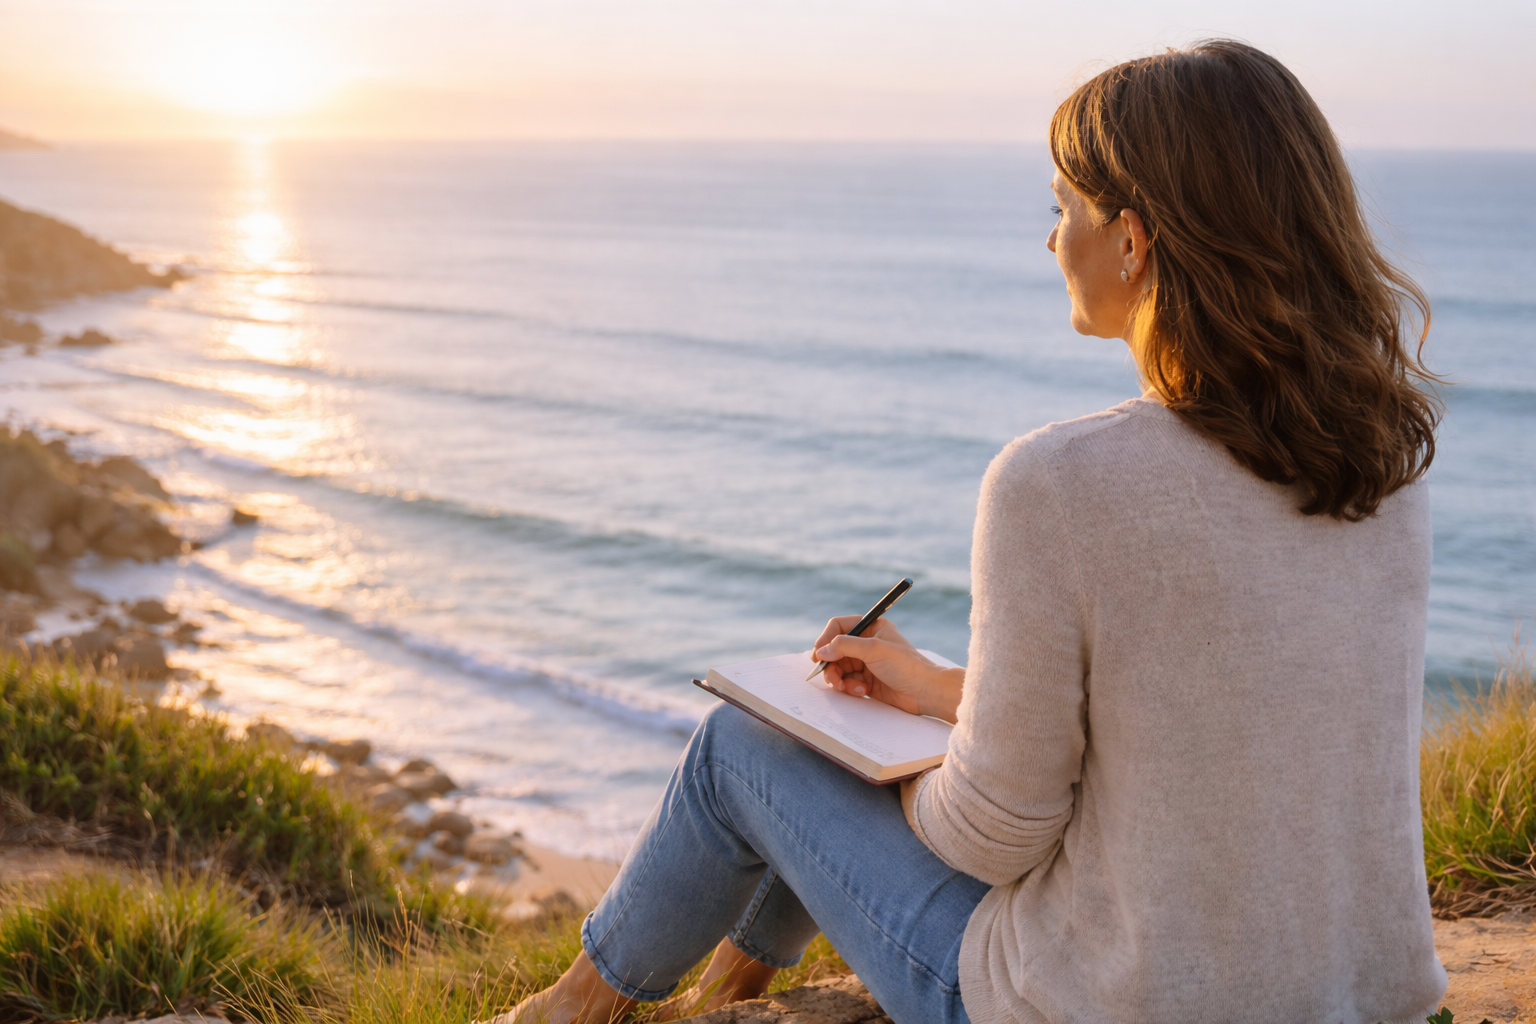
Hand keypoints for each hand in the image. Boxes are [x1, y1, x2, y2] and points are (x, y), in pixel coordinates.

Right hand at [810, 615, 963, 722]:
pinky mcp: (866, 681)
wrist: (925, 692)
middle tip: (832, 678)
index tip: (818, 654)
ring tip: (847, 688)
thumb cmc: (906, 666)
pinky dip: (849, 687)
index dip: (825, 639)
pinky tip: (862, 691)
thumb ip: (844, 646)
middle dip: (831, 664)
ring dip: (839, 679)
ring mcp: (866, 662)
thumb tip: (821, 651)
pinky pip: (847, 681)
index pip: (839, 626)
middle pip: (835, 650)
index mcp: (872, 627)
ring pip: (838, 667)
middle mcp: (867, 643)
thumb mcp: (874, 649)